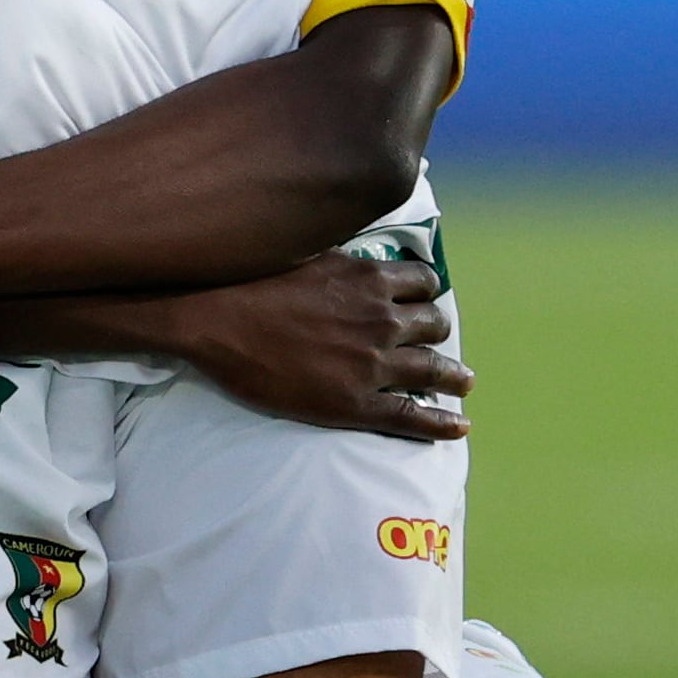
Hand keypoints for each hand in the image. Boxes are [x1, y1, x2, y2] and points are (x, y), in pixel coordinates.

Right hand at [159, 254, 472, 441]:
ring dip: (452, 376)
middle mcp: (381, 319)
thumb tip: (357, 259)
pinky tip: (458, 426)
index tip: (424, 302)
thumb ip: (343, 261)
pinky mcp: (356, 403)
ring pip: (433, 369)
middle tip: (437, 342)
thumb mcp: (308, 251)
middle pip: (434, 324)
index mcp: (370, 280)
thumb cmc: (253, 282)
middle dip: (437, 333)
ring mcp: (372, 364)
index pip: (424, 282)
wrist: (215, 321)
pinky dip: (441, 423)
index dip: (426, 294)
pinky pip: (412, 415)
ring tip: (462, 383)